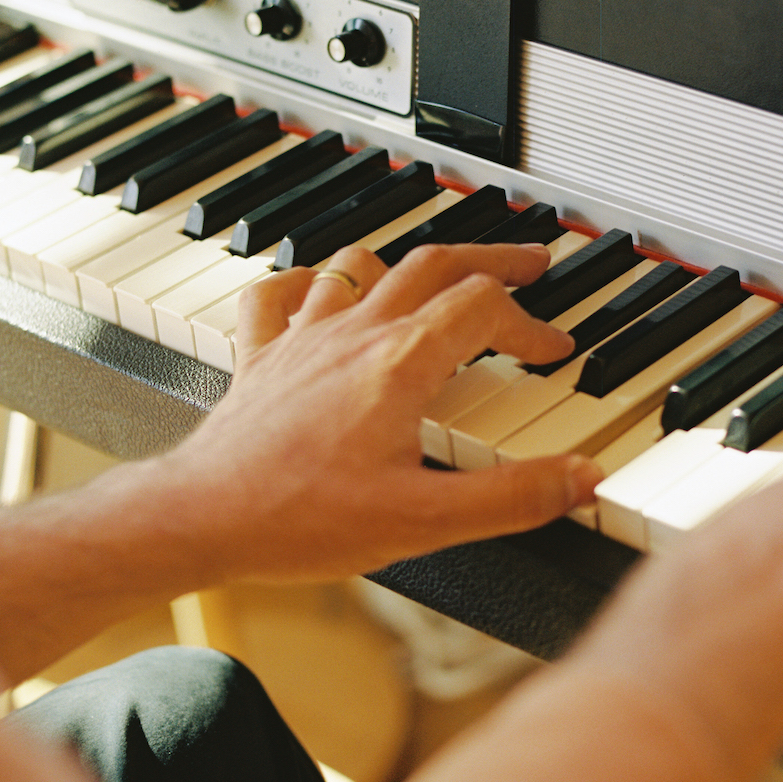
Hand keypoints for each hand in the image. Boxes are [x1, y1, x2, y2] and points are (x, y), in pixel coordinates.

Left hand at [150, 242, 601, 583]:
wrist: (202, 519)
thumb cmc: (299, 520)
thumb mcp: (425, 521)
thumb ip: (512, 499)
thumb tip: (580, 479)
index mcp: (399, 364)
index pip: (484, 309)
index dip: (531, 325)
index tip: (555, 351)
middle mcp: (352, 335)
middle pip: (433, 264)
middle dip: (491, 260)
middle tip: (529, 264)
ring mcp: (302, 340)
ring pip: (361, 266)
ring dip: (409, 263)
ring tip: (438, 272)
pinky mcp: (261, 358)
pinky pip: (280, 293)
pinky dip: (308, 282)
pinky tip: (321, 292)